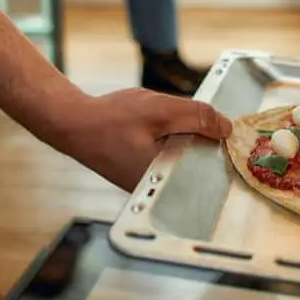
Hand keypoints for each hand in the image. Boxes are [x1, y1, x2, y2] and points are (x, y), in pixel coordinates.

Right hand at [57, 87, 231, 190]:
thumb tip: (227, 128)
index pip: (208, 170)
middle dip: (200, 143)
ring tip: (168, 124)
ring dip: (184, 142)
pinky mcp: (140, 176)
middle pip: (196, 166)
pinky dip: (169, 143)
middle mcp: (157, 189)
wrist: (72, 123)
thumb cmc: (111, 118)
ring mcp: (147, 184)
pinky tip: (160, 128)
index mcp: (165, 180)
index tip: (225, 132)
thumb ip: (197, 117)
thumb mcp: (162, 110)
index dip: (219, 148)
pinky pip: (167, 160)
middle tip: (192, 122)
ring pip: (181, 162)